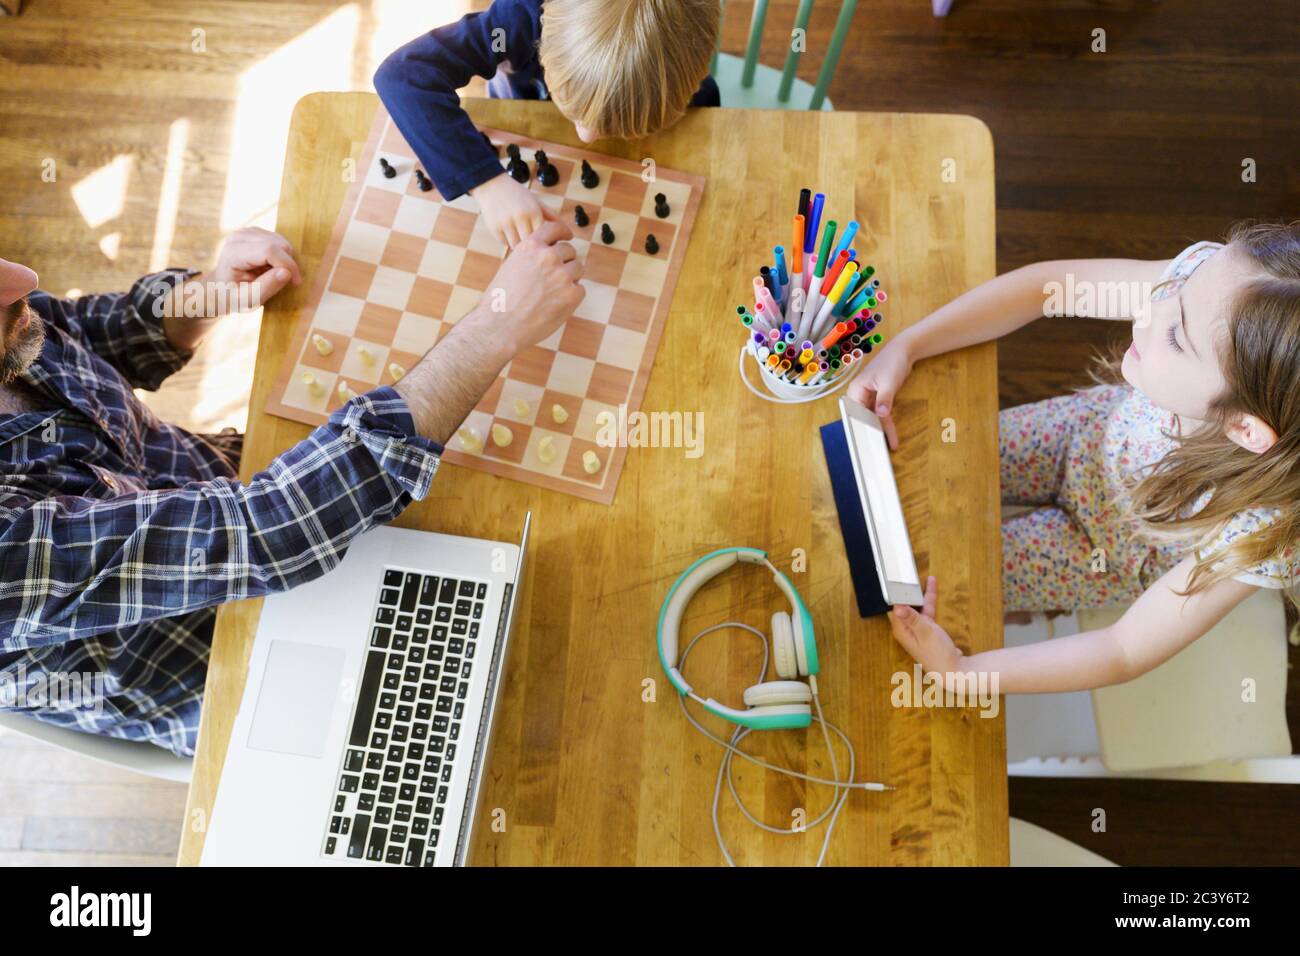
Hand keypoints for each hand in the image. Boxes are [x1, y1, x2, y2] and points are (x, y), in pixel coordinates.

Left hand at [204, 227, 301, 317]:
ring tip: (271, 275)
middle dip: (287, 264)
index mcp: (233, 253)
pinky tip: (270, 267)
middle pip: (278, 244)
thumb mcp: (247, 300)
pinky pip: (280, 241)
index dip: (288, 265)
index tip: (296, 282)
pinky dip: (281, 256)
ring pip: (281, 242)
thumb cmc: (232, 297)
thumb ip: (267, 287)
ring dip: (284, 260)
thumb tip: (287, 273)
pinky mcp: (255, 232)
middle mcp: (239, 236)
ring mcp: (247, 231)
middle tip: (281, 282)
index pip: (269, 250)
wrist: (219, 288)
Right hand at [466, 220, 584, 356]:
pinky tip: (555, 305)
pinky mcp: (572, 295)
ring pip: (578, 268)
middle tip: (554, 278)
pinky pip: (580, 289)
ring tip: (553, 293)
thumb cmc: (501, 300)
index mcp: (531, 246)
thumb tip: (548, 252)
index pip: (554, 228)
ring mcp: (562, 275)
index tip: (567, 236)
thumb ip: (531, 256)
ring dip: (570, 277)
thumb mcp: (511, 266)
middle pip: (569, 250)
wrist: (500, 326)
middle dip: (564, 261)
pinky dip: (572, 296)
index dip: (563, 232)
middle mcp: (548, 257)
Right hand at [471, 172, 557, 247]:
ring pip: (518, 246)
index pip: (546, 236)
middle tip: (536, 249)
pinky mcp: (494, 228)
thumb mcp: (535, 201)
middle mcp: (520, 217)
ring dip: (521, 247)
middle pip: (532, 244)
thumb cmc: (517, 194)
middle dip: (534, 248)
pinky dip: (509, 241)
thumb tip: (570, 234)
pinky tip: (510, 235)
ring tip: (523, 242)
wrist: (491, 184)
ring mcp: (506, 223)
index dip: (547, 244)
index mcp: (534, 211)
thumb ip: (551, 216)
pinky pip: (505, 243)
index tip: (548, 246)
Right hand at [847, 336, 913, 449]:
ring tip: (888, 446)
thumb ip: (884, 399)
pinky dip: (887, 424)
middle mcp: (859, 395)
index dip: (860, 427)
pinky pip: (881, 415)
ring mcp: (869, 397)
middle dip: (871, 432)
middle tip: (877, 449)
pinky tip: (891, 437)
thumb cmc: (892, 362)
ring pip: (873, 418)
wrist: (903, 351)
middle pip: (863, 418)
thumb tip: (881, 414)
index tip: (866, 440)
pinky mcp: (879, 399)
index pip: (855, 412)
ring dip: (881, 431)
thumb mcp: (888, 382)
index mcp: (856, 390)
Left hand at [888, 577, 963, 673]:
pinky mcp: (927, 631)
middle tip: (906, 574)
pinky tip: (932, 590)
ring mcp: (917, 630)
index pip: (895, 608)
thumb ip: (913, 618)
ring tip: (924, 577)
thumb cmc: (938, 653)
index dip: (896, 593)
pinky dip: (929, 601)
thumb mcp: (926, 632)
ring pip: (917, 607)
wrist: (954, 670)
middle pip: (904, 606)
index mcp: (901, 630)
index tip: (896, 579)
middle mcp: (906, 630)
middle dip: (906, 591)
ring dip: (920, 594)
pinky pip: (926, 612)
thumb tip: (898, 606)